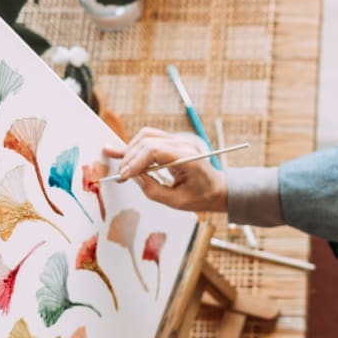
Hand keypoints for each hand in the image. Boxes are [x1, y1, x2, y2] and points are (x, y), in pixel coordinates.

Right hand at [102, 128, 227, 212]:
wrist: (217, 189)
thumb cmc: (201, 196)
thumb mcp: (176, 201)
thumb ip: (152, 190)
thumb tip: (133, 177)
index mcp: (188, 157)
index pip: (153, 150)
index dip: (135, 162)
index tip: (124, 175)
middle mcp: (184, 144)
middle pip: (147, 141)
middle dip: (130, 157)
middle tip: (121, 175)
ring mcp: (179, 140)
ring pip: (147, 136)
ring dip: (131, 151)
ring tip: (123, 167)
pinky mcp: (173, 142)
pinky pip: (151, 139)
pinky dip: (136, 148)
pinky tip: (122, 153)